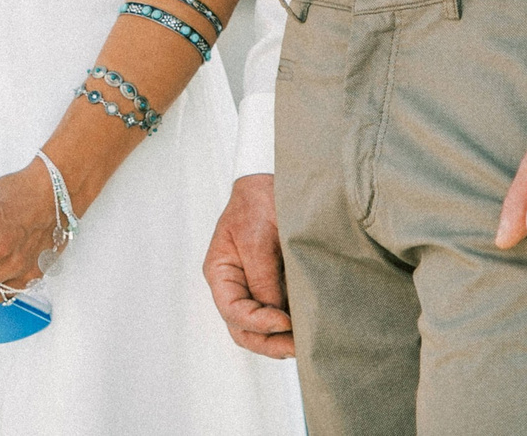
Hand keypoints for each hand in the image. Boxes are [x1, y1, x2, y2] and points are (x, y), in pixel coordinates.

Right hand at [205, 174, 294, 358]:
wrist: (274, 179)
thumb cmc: (259, 200)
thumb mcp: (258, 237)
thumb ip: (263, 277)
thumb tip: (275, 315)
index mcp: (221, 272)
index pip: (233, 311)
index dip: (258, 323)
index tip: (285, 322)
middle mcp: (234, 286)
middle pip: (243, 329)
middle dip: (269, 342)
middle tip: (298, 347)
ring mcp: (252, 288)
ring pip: (258, 329)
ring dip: (279, 340)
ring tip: (304, 343)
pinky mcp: (272, 286)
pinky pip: (274, 314)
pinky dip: (287, 326)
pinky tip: (306, 327)